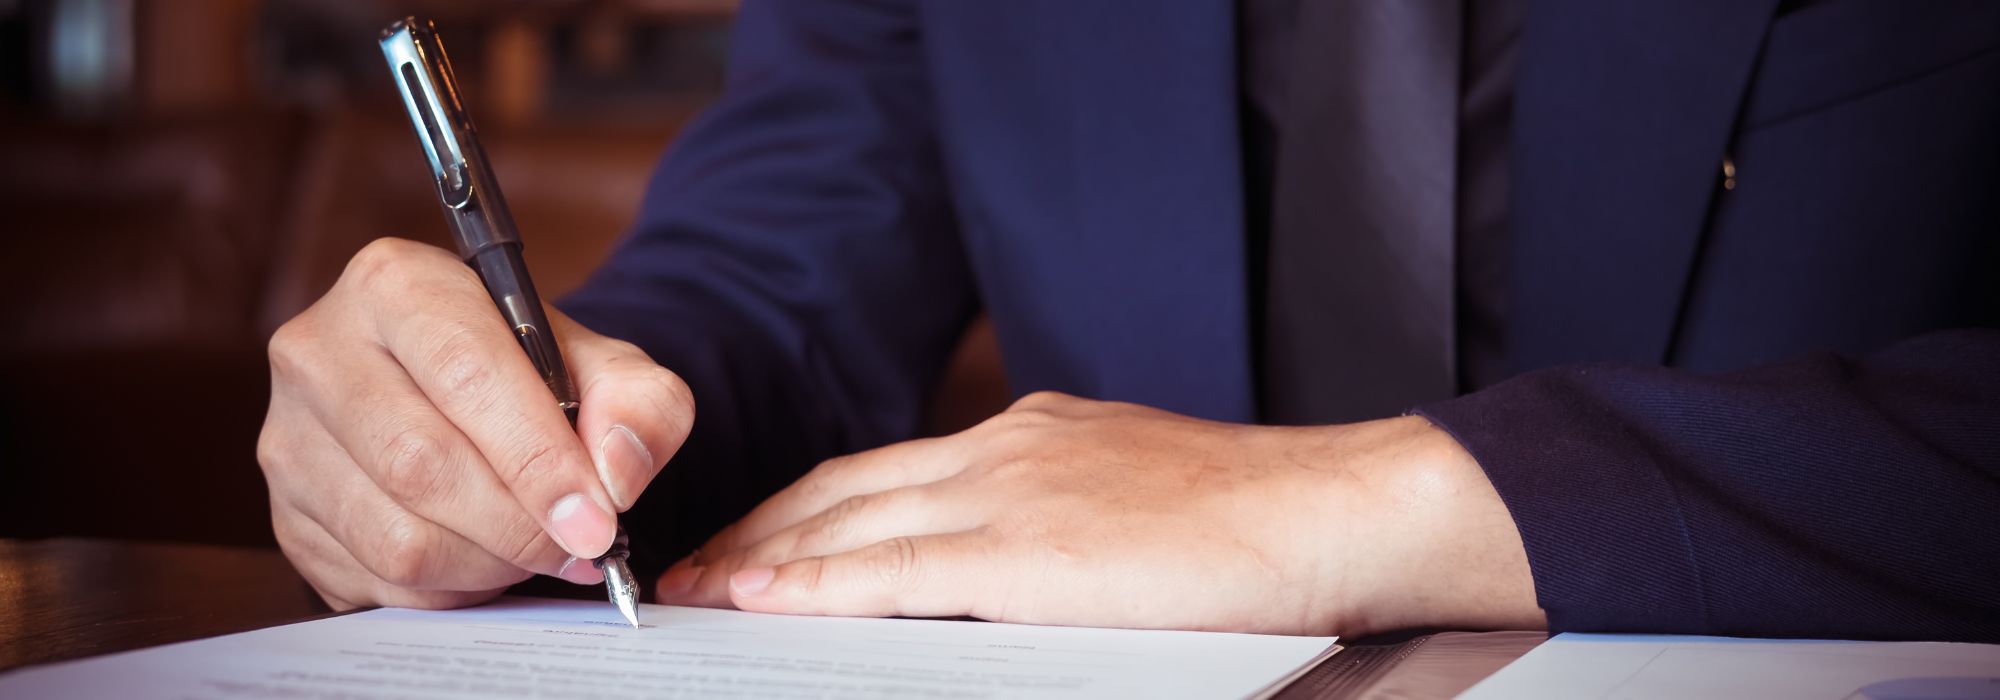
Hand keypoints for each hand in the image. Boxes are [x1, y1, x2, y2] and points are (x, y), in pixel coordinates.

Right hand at [258, 238, 693, 609]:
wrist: (469, 399)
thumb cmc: (535, 375)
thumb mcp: (608, 367)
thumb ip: (641, 406)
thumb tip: (616, 476)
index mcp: (395, 283)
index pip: (465, 374)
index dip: (537, 458)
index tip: (597, 519)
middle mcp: (319, 351)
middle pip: (420, 464)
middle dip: (519, 526)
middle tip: (581, 547)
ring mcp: (287, 438)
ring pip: (396, 539)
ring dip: (489, 566)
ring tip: (535, 549)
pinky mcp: (286, 517)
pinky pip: (376, 584)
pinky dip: (451, 593)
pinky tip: (485, 561)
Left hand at [658, 392, 1540, 635]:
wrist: (1325, 511)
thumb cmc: (1251, 517)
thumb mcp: (1131, 489)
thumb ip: (1058, 512)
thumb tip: (1017, 559)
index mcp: (1032, 433)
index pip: (885, 469)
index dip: (806, 507)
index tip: (753, 539)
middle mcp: (1007, 447)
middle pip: (847, 486)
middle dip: (763, 529)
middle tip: (695, 568)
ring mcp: (1013, 492)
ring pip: (853, 520)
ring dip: (765, 557)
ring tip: (701, 591)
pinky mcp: (1029, 550)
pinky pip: (895, 568)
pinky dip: (815, 582)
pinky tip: (762, 599)